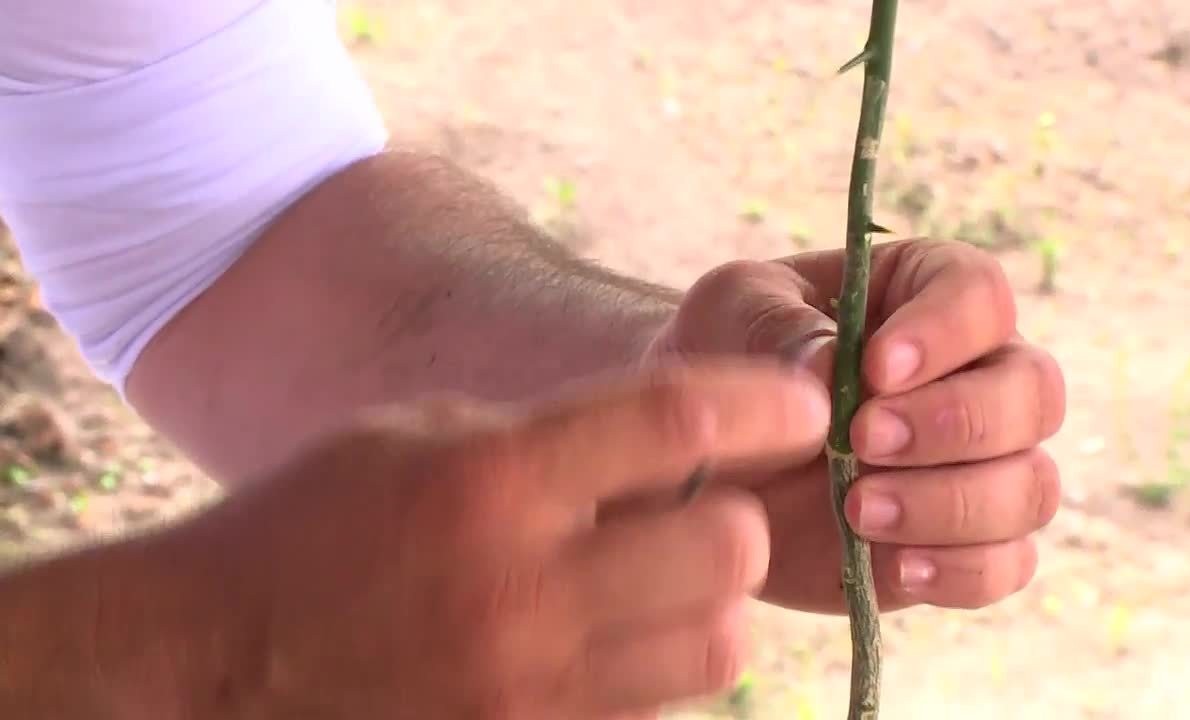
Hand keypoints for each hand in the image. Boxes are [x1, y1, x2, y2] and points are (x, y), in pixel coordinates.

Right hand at [166, 362, 830, 718]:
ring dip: (710, 600)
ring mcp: (528, 687)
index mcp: (489, 481)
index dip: (764, 405)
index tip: (804, 407)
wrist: (220, 659)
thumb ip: (552, 440)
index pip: (675, 423)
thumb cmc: (321, 518)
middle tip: (701, 503)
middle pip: (727, 546)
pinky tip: (609, 636)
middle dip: (737, 515)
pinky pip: (657, 706)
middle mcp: (520, 589)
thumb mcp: (424, 437)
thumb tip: (679, 446)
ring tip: (658, 578)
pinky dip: (660, 665)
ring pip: (717, 645)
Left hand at [645, 238, 1066, 613]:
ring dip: (953, 502)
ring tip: (857, 508)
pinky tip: (895, 566)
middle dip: (957, 423)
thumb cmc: (725, 351)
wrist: (699, 447)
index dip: (946, 332)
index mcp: (929, 293)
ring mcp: (977, 465)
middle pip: (1033, 393)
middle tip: (862, 441)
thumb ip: (783, 328)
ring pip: (1029, 486)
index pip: (982, 296)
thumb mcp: (734, 311)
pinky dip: (962, 570)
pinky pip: (1005, 564)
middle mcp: (976, 374)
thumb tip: (835, 366)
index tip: (875, 368)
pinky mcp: (957, 542)